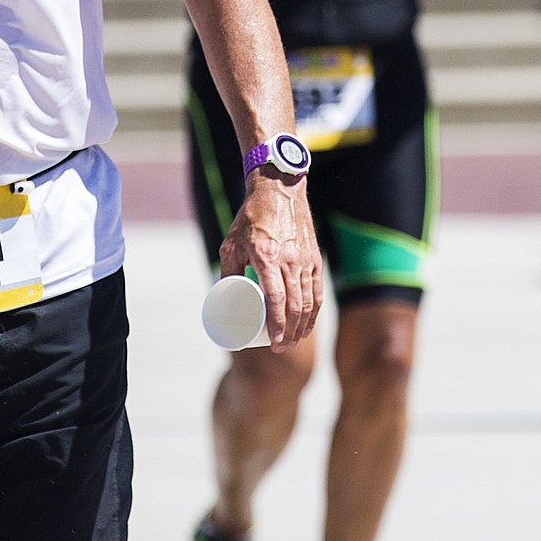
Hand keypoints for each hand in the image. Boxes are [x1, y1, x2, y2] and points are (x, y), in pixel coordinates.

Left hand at [219, 171, 321, 349]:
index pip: (277, 299)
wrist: (279, 192)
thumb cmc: (250, 218)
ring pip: (309, 302)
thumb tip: (223, 298)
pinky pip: (317, 291)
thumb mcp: (231, 244)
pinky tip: (308, 324)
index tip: (272, 342)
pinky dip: (314, 312)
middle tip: (279, 348)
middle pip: (295, 307)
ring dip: (302, 327)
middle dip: (289, 333)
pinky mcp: (315, 259)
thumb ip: (227, 271)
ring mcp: (306, 260)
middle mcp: (290, 261)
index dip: (277, 325)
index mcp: (267, 257)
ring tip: (291, 342)